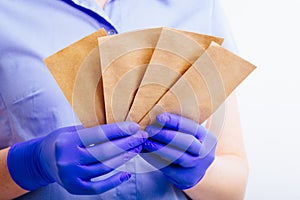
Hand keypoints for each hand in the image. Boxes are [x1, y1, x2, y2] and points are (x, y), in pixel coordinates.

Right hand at [7, 122, 147, 194]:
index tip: (134, 126)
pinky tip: (126, 173)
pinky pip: (99, 187)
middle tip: (141, 137)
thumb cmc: (60, 141)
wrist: (40, 160)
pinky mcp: (75, 188)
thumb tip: (121, 128)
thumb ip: (92, 130)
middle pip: (105, 151)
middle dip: (127, 143)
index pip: (99, 134)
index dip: (119, 130)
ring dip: (124, 158)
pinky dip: (114, 180)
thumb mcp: (71, 130)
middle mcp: (68, 159)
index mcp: (67, 141)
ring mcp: (71, 176)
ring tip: (136, 149)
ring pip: (105, 167)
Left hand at [141, 113, 216, 189]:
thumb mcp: (193, 135)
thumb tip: (157, 114)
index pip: (192, 127)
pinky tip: (144, 152)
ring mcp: (196, 167)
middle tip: (150, 129)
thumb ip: (181, 126)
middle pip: (187, 142)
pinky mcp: (185, 178)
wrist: (198, 171)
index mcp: (208, 137)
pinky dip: (154, 159)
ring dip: (159, 147)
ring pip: (177, 156)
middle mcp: (205, 152)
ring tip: (145, 141)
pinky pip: (167, 168)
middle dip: (166, 135)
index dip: (175, 122)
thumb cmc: (190, 147)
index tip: (159, 117)